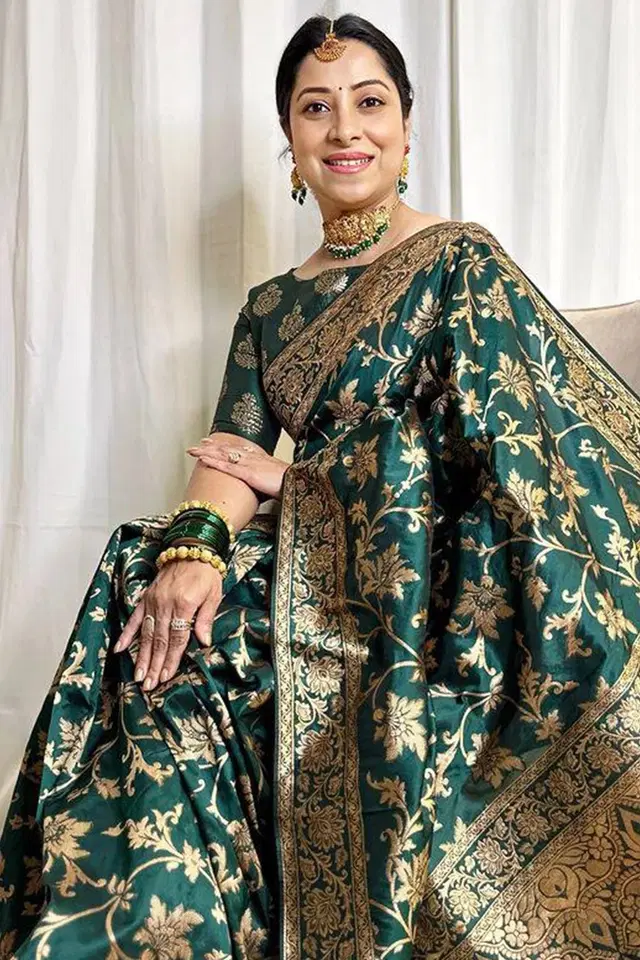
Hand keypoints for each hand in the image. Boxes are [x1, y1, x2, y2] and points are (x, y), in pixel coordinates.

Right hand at [114, 560, 222, 690]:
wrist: (193, 548)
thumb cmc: (206, 572)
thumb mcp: (213, 595)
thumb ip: (206, 619)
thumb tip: (203, 642)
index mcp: (184, 604)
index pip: (177, 638)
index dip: (171, 659)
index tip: (166, 676)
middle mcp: (165, 604)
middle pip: (159, 640)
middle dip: (154, 665)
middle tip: (148, 685)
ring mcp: (153, 601)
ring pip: (146, 634)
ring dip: (142, 656)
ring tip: (138, 675)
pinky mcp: (147, 597)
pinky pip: (135, 618)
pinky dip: (126, 634)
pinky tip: (119, 649)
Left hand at [187, 436, 288, 500]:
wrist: (303, 483)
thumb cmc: (293, 484)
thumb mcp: (278, 480)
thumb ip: (268, 482)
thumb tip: (264, 489)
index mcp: (261, 459)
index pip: (239, 449)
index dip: (225, 445)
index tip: (214, 441)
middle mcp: (254, 458)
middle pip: (228, 449)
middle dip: (212, 446)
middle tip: (199, 442)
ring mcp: (250, 464)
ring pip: (223, 455)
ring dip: (207, 452)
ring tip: (193, 450)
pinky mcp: (249, 474)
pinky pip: (227, 467)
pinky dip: (213, 461)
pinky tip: (203, 459)